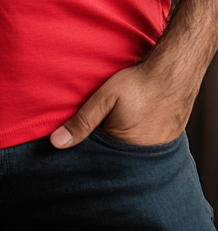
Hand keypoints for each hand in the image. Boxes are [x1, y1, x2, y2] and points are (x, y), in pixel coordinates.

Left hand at [50, 60, 194, 147]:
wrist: (173, 74)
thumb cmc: (136, 84)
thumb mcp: (104, 99)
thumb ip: (82, 121)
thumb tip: (57, 143)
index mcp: (125, 149)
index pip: (99, 156)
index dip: (88, 145)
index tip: (81, 133)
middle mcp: (144, 156)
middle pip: (115, 153)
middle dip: (104, 142)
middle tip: (105, 119)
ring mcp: (158, 148)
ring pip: (130, 148)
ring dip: (121, 137)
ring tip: (120, 117)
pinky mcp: (168, 140)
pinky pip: (146, 142)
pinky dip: (137, 134)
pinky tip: (134, 118)